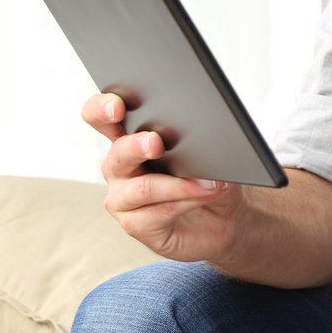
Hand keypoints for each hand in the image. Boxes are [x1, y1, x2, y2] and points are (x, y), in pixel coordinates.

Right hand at [83, 92, 244, 261]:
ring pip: (142, 188)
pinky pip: (155, 213)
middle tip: (156, 143)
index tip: (117, 107)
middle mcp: (120, 168)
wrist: (228, 218)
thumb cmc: (212, 179)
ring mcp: (123, 199)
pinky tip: (204, 196)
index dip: (102, 109)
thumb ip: (202, 144)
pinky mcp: (135, 225)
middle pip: (117, 153)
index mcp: (129, 138)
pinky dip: (185, 202)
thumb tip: (207, 142)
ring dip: (176, 185)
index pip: (102, 117)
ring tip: (206, 182)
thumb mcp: (213, 154)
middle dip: (136, 146)